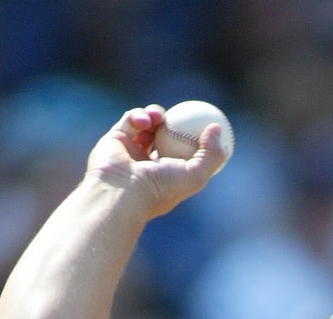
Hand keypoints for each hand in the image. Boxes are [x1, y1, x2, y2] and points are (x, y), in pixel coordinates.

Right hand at [85, 105, 229, 219]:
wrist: (122, 191)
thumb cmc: (161, 187)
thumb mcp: (196, 175)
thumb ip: (212, 154)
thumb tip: (217, 127)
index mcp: (169, 174)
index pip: (185, 152)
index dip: (196, 137)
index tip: (206, 122)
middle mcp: (150, 163)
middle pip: (166, 135)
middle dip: (176, 121)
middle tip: (184, 112)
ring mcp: (132, 151)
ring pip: (148, 123)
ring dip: (156, 114)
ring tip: (159, 116)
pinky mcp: (115, 139)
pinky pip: (130, 119)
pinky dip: (139, 115)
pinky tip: (146, 119)